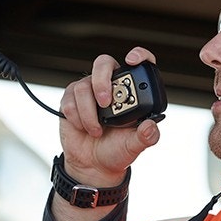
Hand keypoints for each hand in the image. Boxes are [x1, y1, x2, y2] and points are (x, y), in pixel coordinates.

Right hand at [58, 47, 161, 186]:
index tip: (132, 60)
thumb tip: (151, 127)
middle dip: (102, 82)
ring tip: (96, 130)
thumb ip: (146, 136)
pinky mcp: (71, 99)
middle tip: (105, 103)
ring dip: (89, 113)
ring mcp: (90, 91)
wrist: (93, 165)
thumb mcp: (135, 146)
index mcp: (132, 92)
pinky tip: (84, 128)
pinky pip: (70, 100)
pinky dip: (77, 118)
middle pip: (104, 63)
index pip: (139, 63)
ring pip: (84, 86)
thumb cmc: (117, 151)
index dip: (138, 55)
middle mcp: (111, 86)